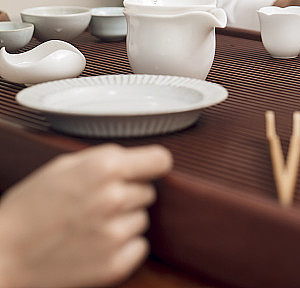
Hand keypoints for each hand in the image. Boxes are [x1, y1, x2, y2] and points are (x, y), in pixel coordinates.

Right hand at [0, 143, 172, 287]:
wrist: (6, 254)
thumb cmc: (30, 207)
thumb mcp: (64, 165)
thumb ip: (104, 159)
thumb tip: (136, 160)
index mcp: (104, 168)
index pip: (160, 160)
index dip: (151, 165)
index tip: (146, 170)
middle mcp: (115, 198)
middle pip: (148, 191)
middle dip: (129, 193)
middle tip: (97, 201)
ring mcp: (116, 234)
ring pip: (142, 218)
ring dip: (124, 220)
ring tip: (91, 224)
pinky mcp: (115, 265)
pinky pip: (139, 246)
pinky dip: (124, 246)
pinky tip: (96, 243)